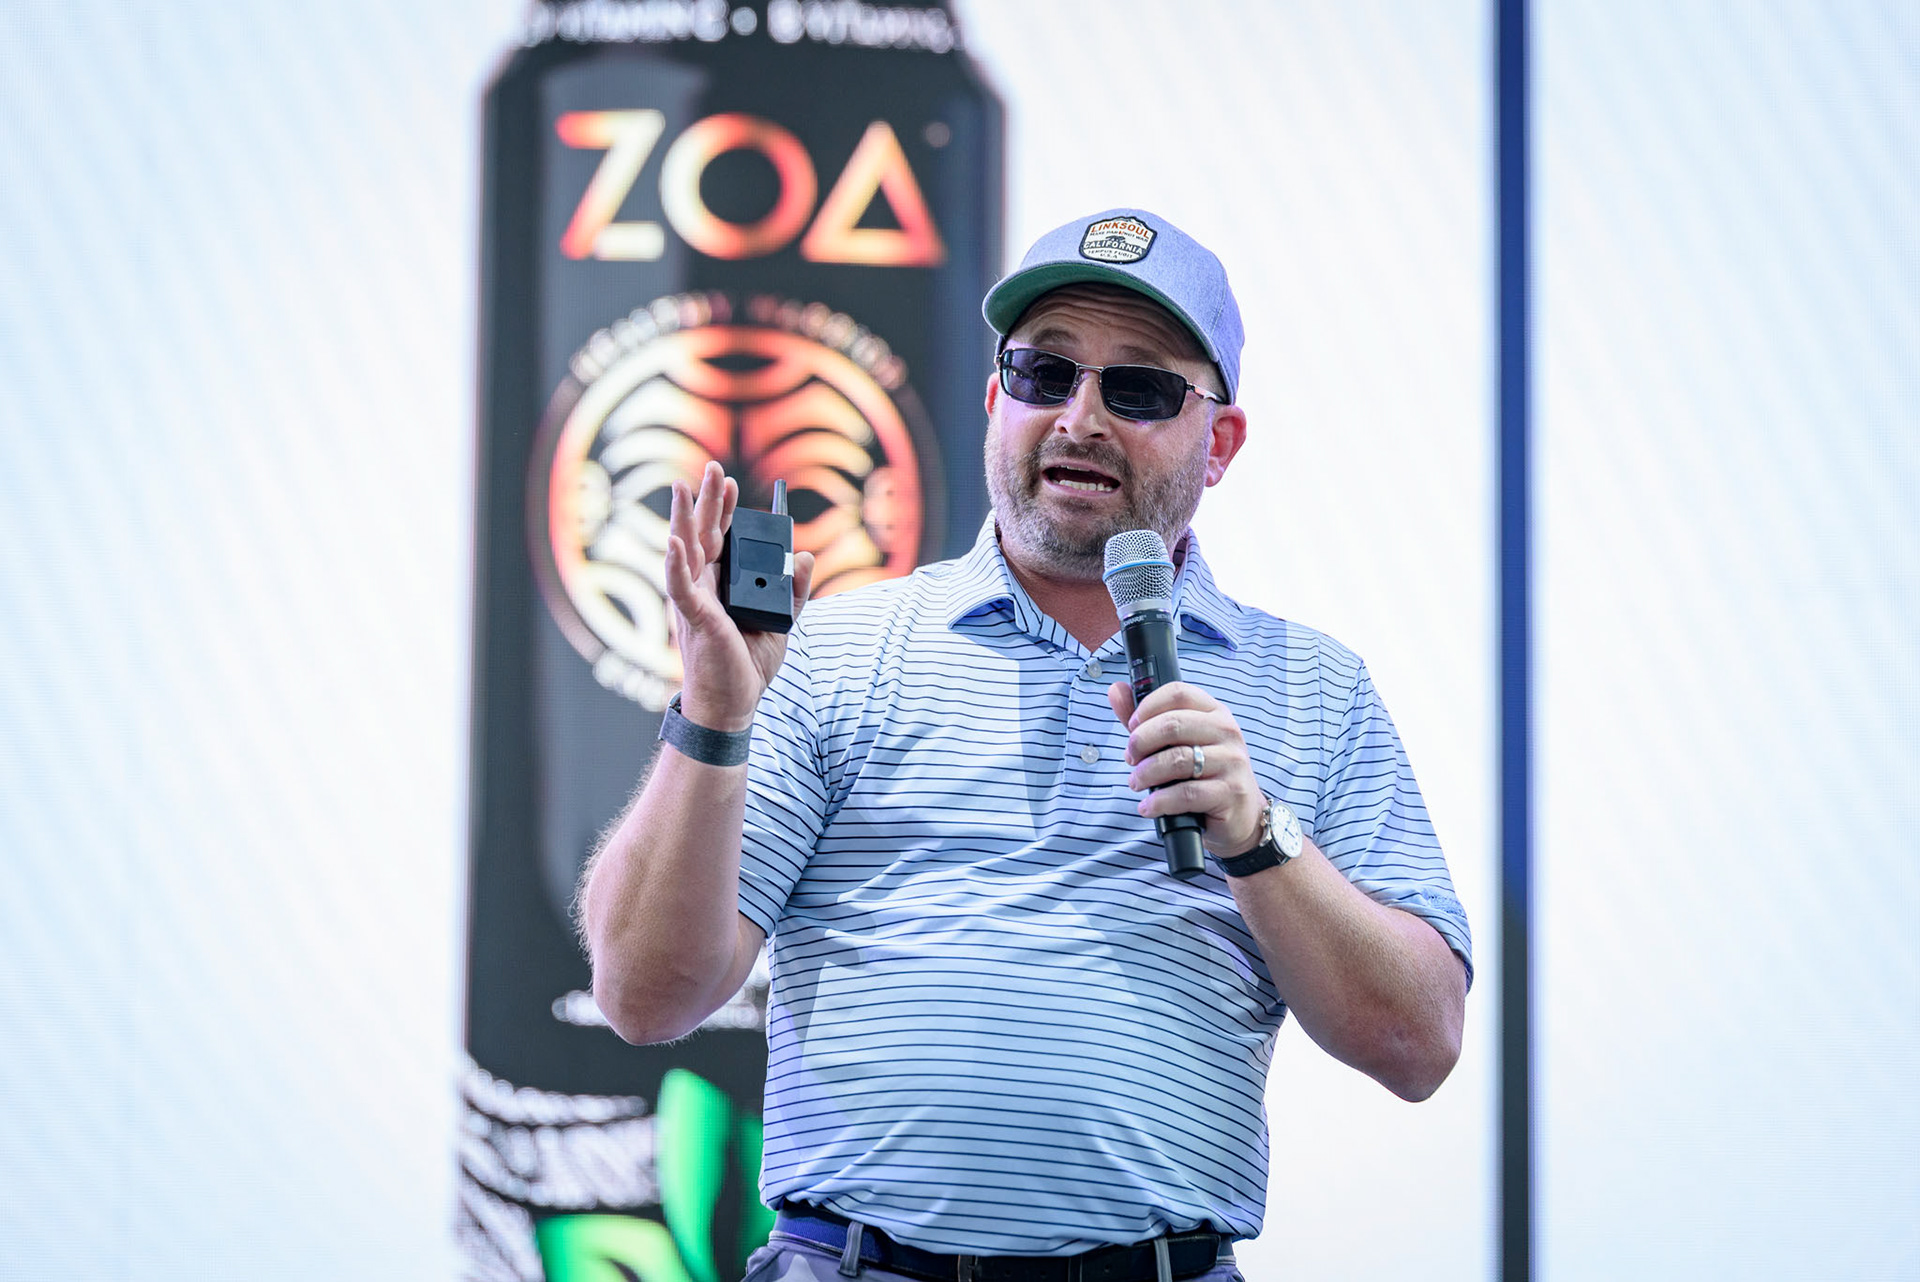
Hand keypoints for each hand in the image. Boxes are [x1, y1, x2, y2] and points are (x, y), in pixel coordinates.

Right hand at [664, 460, 815, 730]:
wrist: (733, 705)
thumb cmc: (748, 666)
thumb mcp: (782, 621)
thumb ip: (793, 589)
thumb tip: (804, 555)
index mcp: (720, 586)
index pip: (722, 540)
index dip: (726, 511)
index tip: (733, 484)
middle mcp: (704, 587)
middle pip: (703, 535)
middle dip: (708, 500)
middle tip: (714, 468)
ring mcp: (696, 601)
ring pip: (687, 551)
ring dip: (686, 517)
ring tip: (686, 486)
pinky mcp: (695, 619)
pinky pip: (682, 587)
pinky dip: (676, 564)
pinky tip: (675, 542)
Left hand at [1108, 680, 1265, 857]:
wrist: (1240, 815)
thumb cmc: (1203, 774)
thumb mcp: (1177, 743)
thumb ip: (1145, 719)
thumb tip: (1116, 690)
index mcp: (1215, 712)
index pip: (1178, 693)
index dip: (1147, 707)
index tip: (1132, 726)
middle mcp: (1227, 732)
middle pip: (1173, 724)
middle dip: (1141, 742)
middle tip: (1130, 758)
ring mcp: (1232, 762)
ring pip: (1177, 760)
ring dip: (1146, 773)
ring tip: (1136, 782)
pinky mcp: (1231, 792)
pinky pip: (1186, 793)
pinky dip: (1159, 801)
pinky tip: (1148, 806)